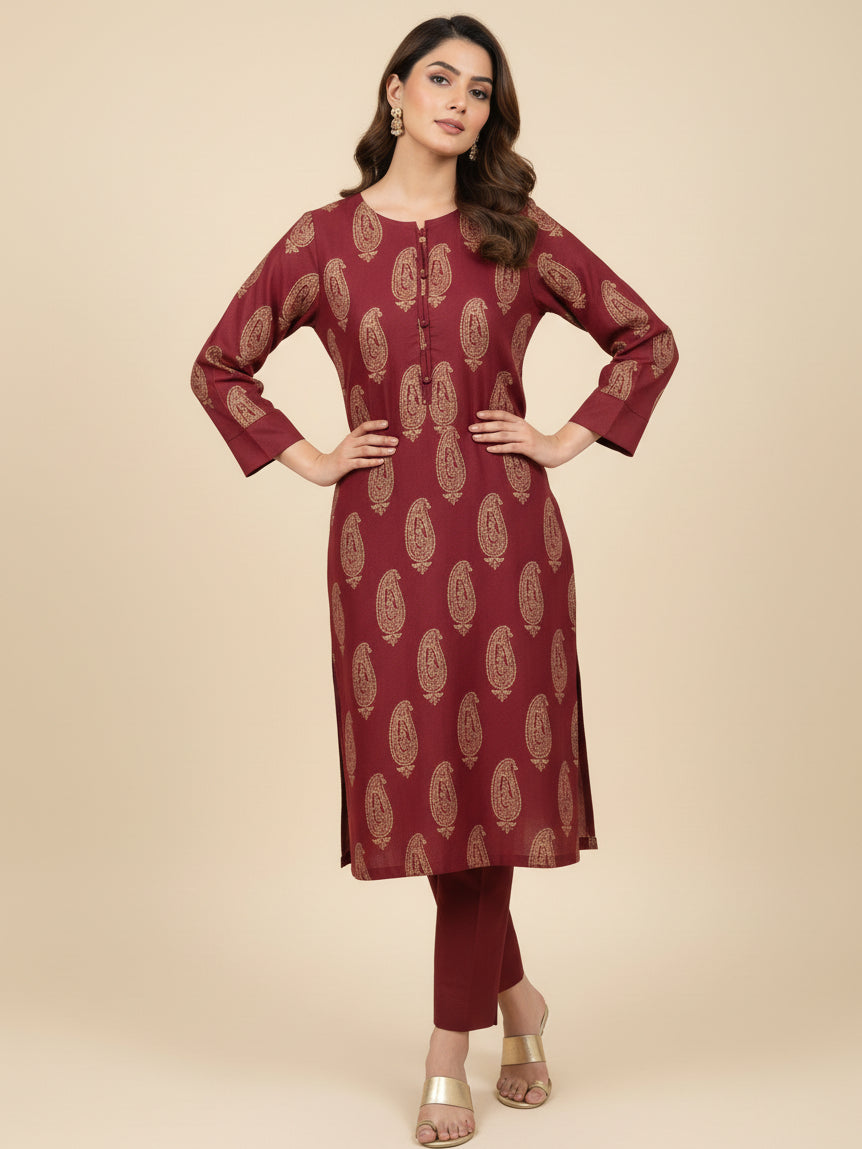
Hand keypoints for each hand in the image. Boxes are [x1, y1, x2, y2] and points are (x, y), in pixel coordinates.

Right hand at [277, 420, 397, 485]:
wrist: (322, 469)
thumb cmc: (340, 459)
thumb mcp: (349, 448)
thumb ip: (361, 444)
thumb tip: (381, 441)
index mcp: (350, 437)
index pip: (364, 427)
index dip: (375, 424)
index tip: (387, 424)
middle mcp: (349, 443)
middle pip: (368, 438)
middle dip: (383, 439)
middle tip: (396, 441)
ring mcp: (346, 454)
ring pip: (366, 450)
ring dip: (380, 450)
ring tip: (392, 451)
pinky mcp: (345, 465)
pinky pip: (360, 462)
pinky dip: (371, 462)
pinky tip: (381, 462)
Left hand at [469, 410, 570, 467]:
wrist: (555, 450)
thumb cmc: (537, 443)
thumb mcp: (524, 432)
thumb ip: (512, 429)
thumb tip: (495, 429)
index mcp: (520, 422)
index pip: (503, 415)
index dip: (490, 414)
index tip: (477, 414)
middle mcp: (522, 427)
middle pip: (500, 425)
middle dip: (484, 426)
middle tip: (470, 428)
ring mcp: (525, 437)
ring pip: (503, 435)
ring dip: (487, 436)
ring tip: (475, 438)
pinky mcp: (528, 448)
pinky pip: (511, 448)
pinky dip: (499, 448)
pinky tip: (489, 449)